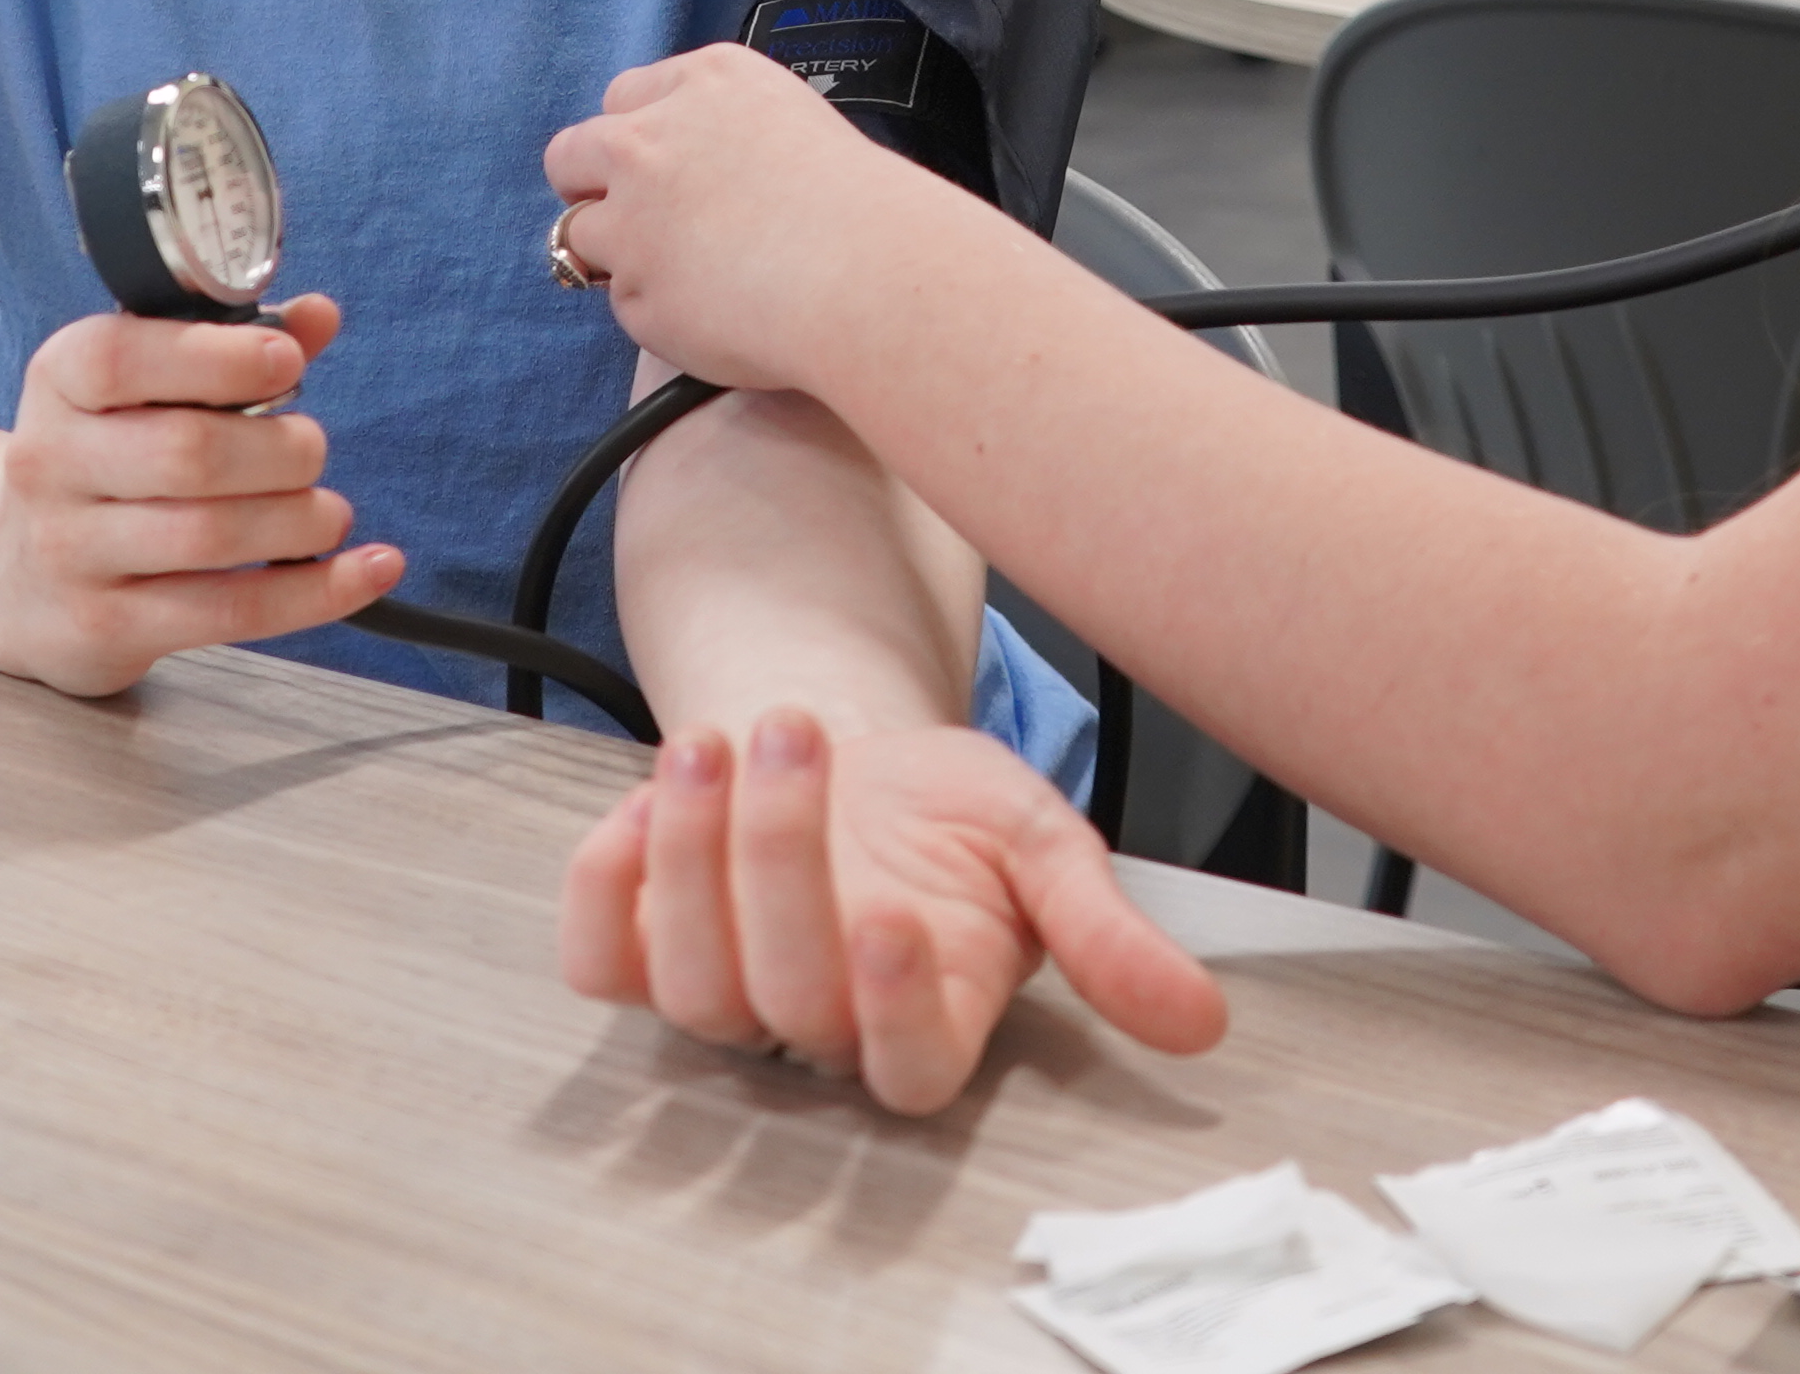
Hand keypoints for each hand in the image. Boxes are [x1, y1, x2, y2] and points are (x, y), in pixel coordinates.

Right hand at [0, 293, 402, 696]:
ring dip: (299, 519)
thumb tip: (318, 317)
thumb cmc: (102, 460)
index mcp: (59, 382)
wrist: (7, 575)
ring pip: (209, 535)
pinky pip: (229, 612)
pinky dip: (317, 591)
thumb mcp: (139, 388)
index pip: (123, 359)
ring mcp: (71, 553)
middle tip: (311, 448)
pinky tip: (369, 570)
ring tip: (326, 512)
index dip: (219, 357)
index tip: (287, 361)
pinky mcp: (104, 627)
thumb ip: (228, 348)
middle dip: (281, 448)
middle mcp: (50, 465)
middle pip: (188, 452)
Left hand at [544, 46, 983, 396]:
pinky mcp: (633, 292)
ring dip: (616, 255)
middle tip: (630, 222)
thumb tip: (702, 174)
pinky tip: (715, 317)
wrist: (866, 271)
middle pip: (571, 152)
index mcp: (702, 83)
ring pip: (577, 232)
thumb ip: (728, 132)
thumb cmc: (861, 206)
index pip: (625, 97)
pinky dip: (657, 313)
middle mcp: (648, 139)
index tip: (654, 168)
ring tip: (683, 280)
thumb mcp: (792, 122)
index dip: (636, 138)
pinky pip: (626, 303)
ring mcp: (630, 217)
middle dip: (587, 185)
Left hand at [557, 705, 1229, 1113]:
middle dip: (781, 857)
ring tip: (714, 742)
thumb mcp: (1043, 845)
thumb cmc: (952, 816)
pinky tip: (641, 801)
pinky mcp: (644, 955)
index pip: (908, 1066)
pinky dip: (604, 887)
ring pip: (692, 984)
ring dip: (691, 857)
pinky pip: (599, 961)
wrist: (858, 757)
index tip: (897, 907)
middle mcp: (821, 1026)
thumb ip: (1108, 932)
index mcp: (932, 1017)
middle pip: (785, 1000)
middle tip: (798, 734)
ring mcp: (728, 994)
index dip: (894, 1007)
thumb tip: (1199, 1019)